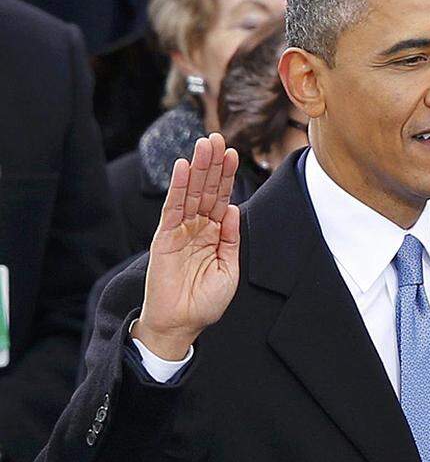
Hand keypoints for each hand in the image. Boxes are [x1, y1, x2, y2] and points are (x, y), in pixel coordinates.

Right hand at [133, 133, 239, 359]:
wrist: (182, 323)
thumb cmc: (205, 301)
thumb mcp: (228, 269)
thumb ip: (230, 239)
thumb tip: (232, 209)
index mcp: (214, 234)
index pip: (221, 198)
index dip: (227, 177)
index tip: (233, 153)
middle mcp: (196, 228)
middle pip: (206, 189)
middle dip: (212, 164)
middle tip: (217, 137)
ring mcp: (179, 231)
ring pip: (190, 193)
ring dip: (197, 168)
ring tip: (204, 144)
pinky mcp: (164, 237)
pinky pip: (172, 208)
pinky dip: (177, 187)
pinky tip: (182, 168)